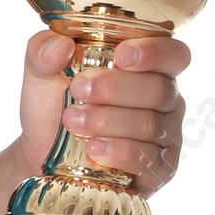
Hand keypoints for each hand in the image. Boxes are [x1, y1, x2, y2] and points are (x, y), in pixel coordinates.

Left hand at [16, 28, 189, 197]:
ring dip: (108, 121)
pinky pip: (150, 160)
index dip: (154, 52)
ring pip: (151, 125)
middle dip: (116, 89)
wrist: (41, 155)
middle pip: (159, 89)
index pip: (173, 54)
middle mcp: (165, 100)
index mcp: (148, 68)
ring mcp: (165, 136)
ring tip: (73, 122)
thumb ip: (43, 50)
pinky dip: (120, 152)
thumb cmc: (53, 108)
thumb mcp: (41, 74)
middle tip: (78, 90)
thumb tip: (61, 45)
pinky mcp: (159, 169)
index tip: (121, 55)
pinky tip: (94, 148)